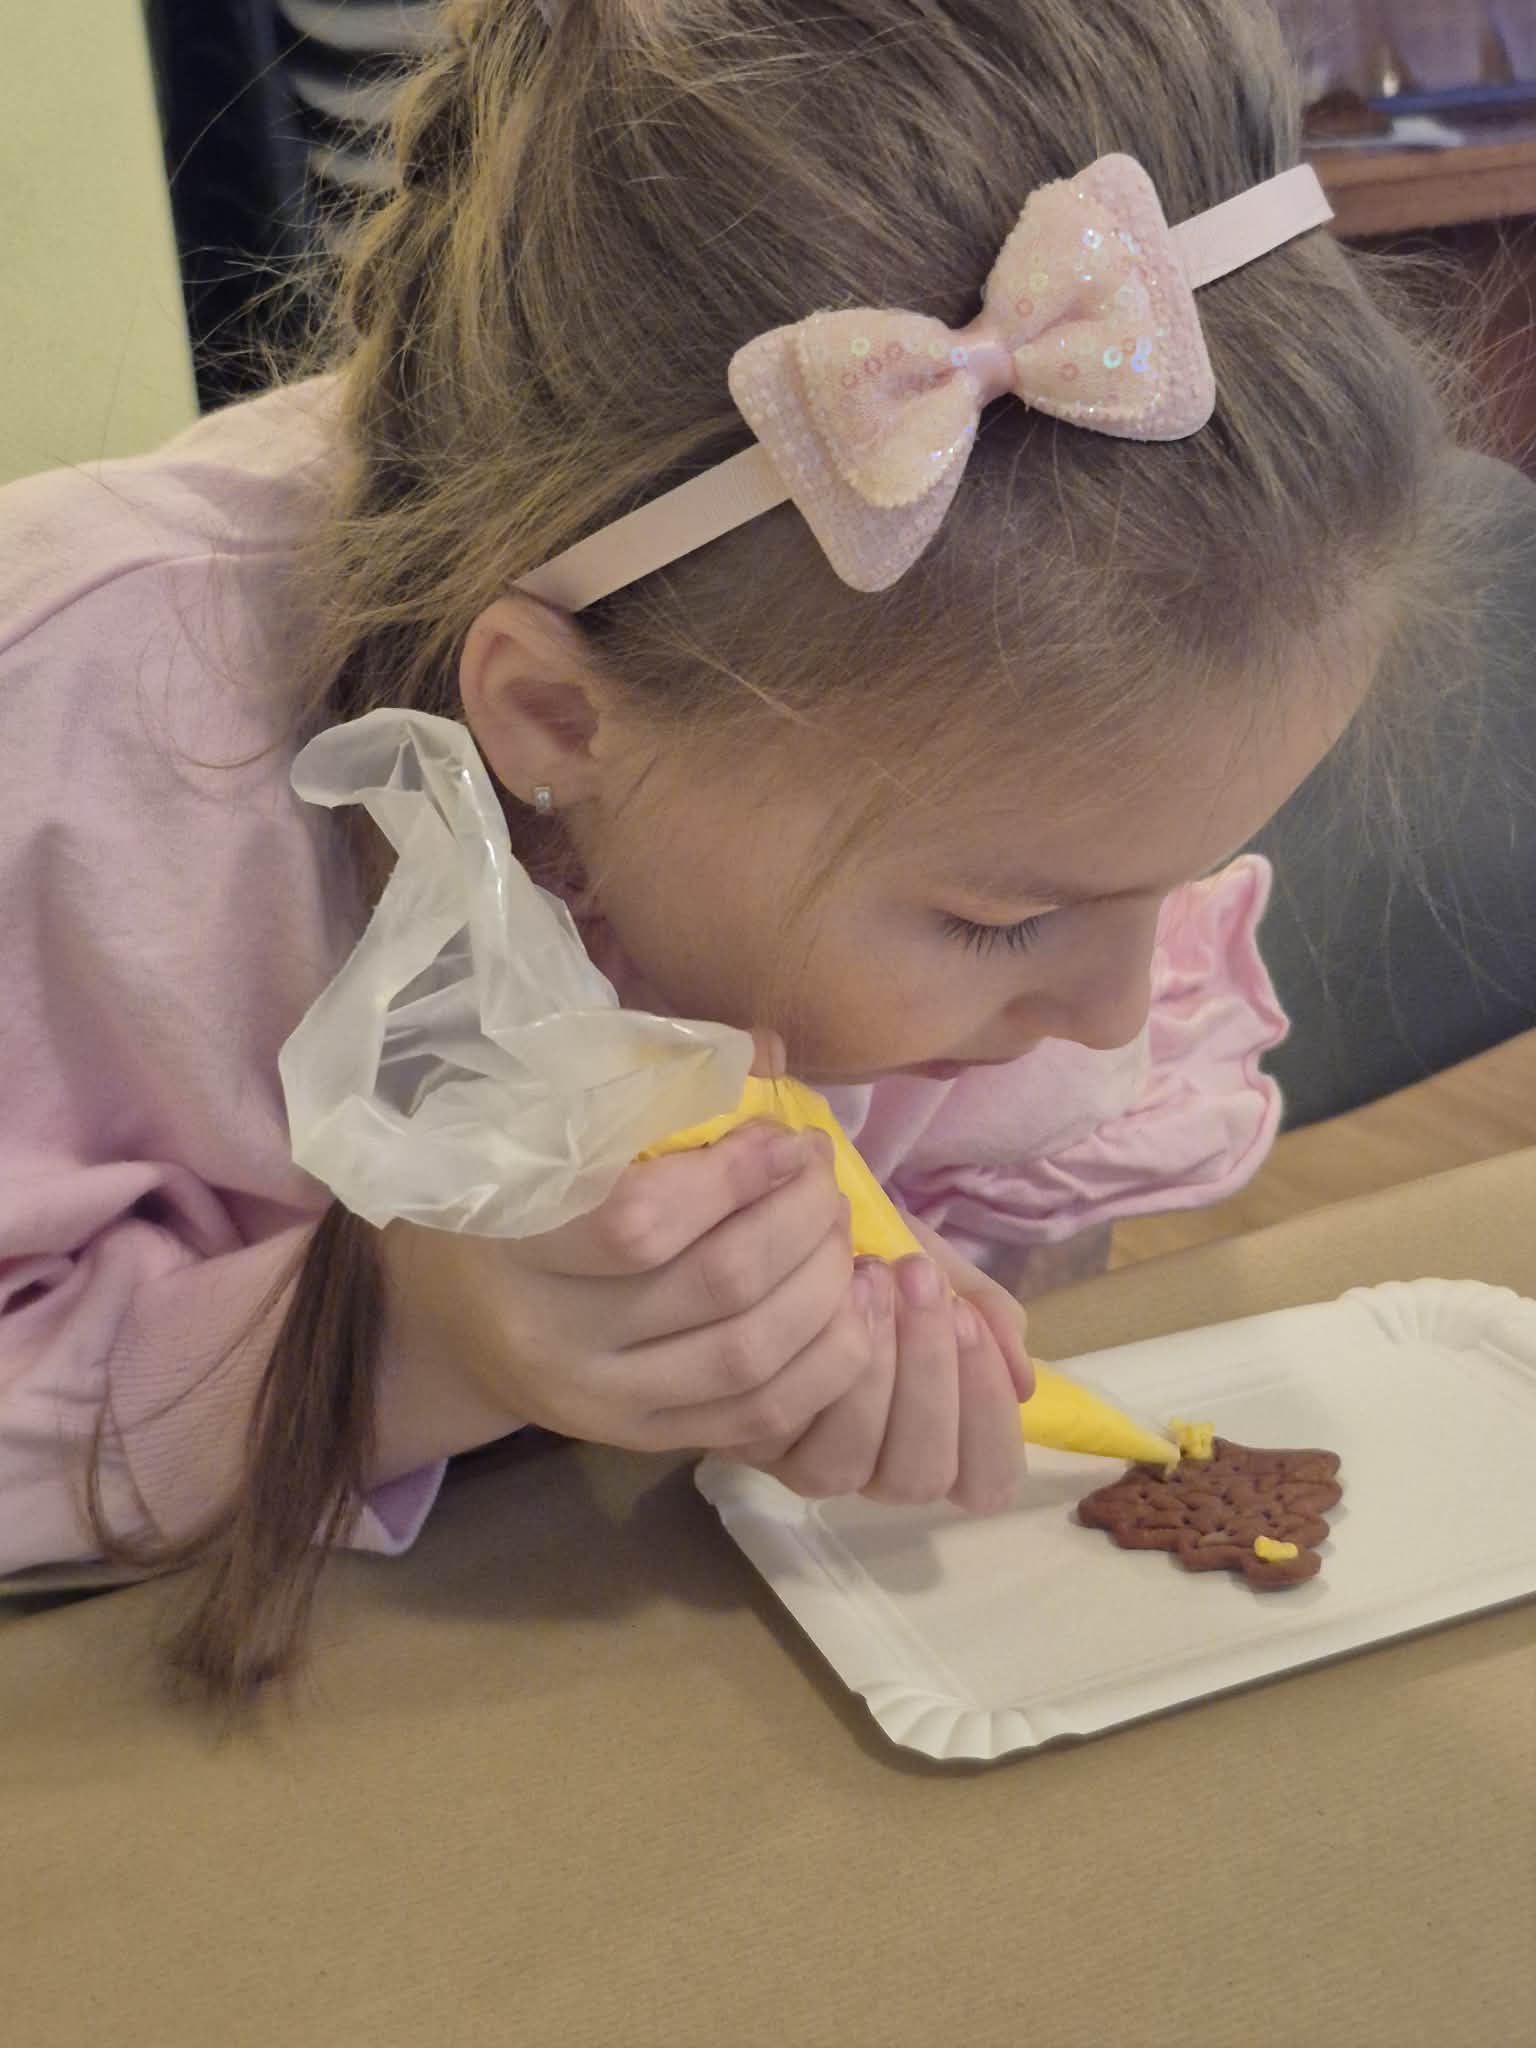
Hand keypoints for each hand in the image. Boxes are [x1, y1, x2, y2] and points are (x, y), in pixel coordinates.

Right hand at [374, 1094, 877, 1472]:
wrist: (447, 1321)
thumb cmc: (509, 1197)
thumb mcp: (544, 1130)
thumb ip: (650, 1088)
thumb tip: (768, 1056)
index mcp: (517, 1246)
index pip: (642, 1220)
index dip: (736, 1176)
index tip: (782, 1139)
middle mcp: (553, 1340)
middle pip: (718, 1286)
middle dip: (800, 1220)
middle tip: (824, 1175)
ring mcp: (600, 1405)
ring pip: (750, 1356)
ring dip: (823, 1285)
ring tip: (842, 1232)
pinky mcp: (642, 1442)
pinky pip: (759, 1417)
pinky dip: (825, 1361)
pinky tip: (850, 1305)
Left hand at [721, 1226, 1031, 1517]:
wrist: (795, 1219)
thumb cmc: (883, 1257)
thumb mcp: (950, 1276)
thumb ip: (992, 1318)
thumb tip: (1023, 1382)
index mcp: (938, 1441)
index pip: (986, 1482)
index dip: (988, 1415)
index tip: (970, 1318)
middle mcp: (875, 1468)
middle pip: (919, 1477)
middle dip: (928, 1375)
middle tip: (921, 1278)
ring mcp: (808, 1463)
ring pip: (849, 1465)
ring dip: (871, 1369)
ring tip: (873, 1275)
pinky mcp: (749, 1440)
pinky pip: (786, 1428)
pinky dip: (811, 1361)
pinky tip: (827, 1293)